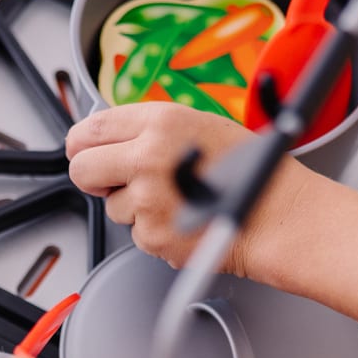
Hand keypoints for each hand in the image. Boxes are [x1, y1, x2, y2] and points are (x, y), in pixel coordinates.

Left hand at [66, 104, 307, 273]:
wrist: (276, 215)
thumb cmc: (250, 169)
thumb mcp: (199, 124)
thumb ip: (150, 129)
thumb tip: (108, 138)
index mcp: (160, 121)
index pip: (90, 129)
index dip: (84, 144)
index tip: (88, 151)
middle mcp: (149, 157)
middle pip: (81, 168)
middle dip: (92, 176)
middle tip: (111, 181)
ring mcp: (148, 199)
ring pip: (111, 206)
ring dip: (133, 207)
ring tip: (175, 199)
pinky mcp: (153, 236)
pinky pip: (135, 233)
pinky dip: (154, 230)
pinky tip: (183, 218)